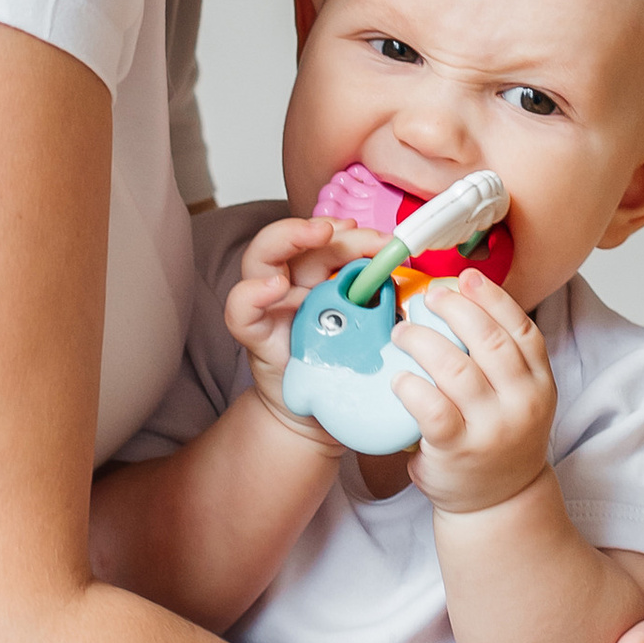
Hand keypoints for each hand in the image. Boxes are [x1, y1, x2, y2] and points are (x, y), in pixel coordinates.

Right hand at [224, 216, 382, 433]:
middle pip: (297, 240)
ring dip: (288, 238)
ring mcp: (269, 305)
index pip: (331, 243)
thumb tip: (402, 283)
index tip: (384, 240)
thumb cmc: (342, 367)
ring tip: (317, 235)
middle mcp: (291, 284)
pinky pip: (241, 309)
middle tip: (350, 229)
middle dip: (324, 229)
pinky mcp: (254, 333)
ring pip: (261, 257)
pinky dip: (253, 293)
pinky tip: (275, 287)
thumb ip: (378, 305)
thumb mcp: (368, 330)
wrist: (318, 413)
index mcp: (319, 278)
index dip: (354, 235)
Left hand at [389, 271, 555, 513]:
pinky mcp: (458, 450)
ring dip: (422, 341)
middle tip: (427, 298)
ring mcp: (492, 429)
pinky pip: (430, 408)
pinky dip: (410, 386)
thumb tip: (456, 300)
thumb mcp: (518, 397)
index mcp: (541, 383)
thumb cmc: (498, 439)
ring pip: (455, 368)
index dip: (492, 298)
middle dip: (454, 310)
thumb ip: (500, 359)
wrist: (497, 501)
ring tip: (403, 332)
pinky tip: (398, 378)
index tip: (464, 278)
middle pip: (489, 341)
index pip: (521, 329)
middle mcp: (523, 403)